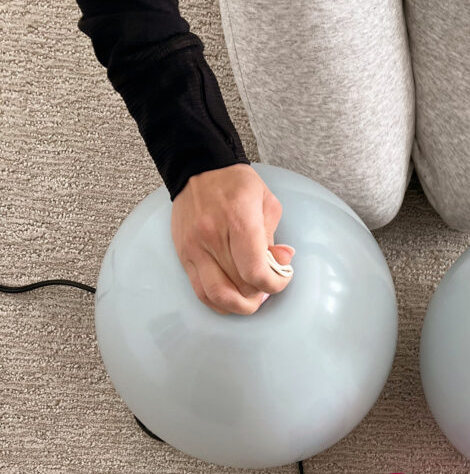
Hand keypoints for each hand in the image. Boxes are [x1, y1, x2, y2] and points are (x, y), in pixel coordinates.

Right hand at [171, 163, 294, 314]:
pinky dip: (218, 302)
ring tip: (250, 298)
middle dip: (259, 294)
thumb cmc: (236, 184)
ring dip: (239, 305)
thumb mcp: (266, 202)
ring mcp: (194, 247)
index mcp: (238, 220)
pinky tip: (232, 297)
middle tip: (267, 287)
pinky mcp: (183, 254)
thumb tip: (283, 261)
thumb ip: (273, 236)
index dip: (274, 285)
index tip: (281, 279)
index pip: (255, 271)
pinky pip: (199, 291)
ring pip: (217, 295)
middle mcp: (212, 236)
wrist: (198, 168)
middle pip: (239, 286)